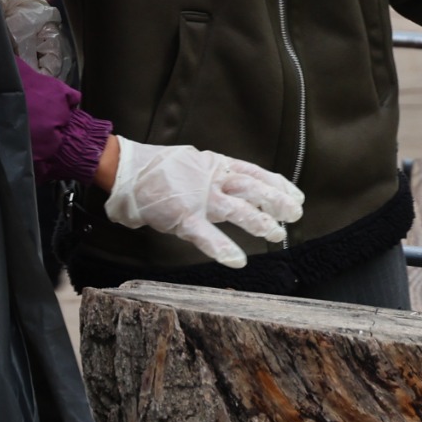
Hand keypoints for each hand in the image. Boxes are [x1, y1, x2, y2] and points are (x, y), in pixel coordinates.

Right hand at [102, 140, 305, 268]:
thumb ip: (214, 173)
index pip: (254, 173)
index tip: (296, 196)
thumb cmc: (158, 168)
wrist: (126, 169)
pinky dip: (222, 247)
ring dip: (259, 222)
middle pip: (251, 188)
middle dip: (276, 201)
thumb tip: (236, 183)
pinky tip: (237, 260)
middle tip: (294, 214)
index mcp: (214, 165)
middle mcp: (210, 179)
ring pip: (236, 209)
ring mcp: (197, 198)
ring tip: (276, 233)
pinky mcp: (182, 216)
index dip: (277, 185)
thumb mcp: (193, 162)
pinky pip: (205, 235)